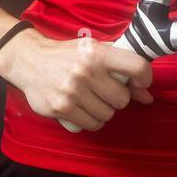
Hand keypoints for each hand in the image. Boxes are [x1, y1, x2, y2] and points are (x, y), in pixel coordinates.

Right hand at [0, 29, 153, 131]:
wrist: (30, 61)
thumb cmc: (67, 55)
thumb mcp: (94, 51)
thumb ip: (122, 69)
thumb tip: (147, 97)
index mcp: (97, 53)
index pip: (136, 67)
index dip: (145, 78)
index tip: (140, 83)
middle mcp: (86, 72)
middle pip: (122, 99)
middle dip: (117, 97)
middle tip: (104, 90)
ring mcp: (72, 92)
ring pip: (107, 115)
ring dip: (102, 110)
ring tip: (90, 98)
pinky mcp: (61, 109)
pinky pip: (90, 124)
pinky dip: (90, 120)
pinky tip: (81, 107)